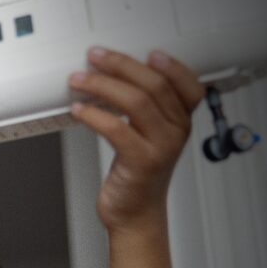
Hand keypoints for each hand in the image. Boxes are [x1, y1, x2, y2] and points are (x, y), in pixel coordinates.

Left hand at [68, 47, 204, 232]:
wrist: (134, 215)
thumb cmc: (137, 176)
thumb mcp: (148, 139)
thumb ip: (143, 111)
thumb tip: (111, 78)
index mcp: (181, 122)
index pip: (188, 85)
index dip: (172, 65)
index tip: (148, 52)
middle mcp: (175, 132)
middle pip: (154, 85)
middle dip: (120, 65)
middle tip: (94, 57)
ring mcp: (160, 147)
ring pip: (135, 101)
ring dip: (101, 85)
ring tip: (78, 80)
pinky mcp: (140, 162)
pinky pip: (115, 128)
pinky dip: (93, 114)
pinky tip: (78, 110)